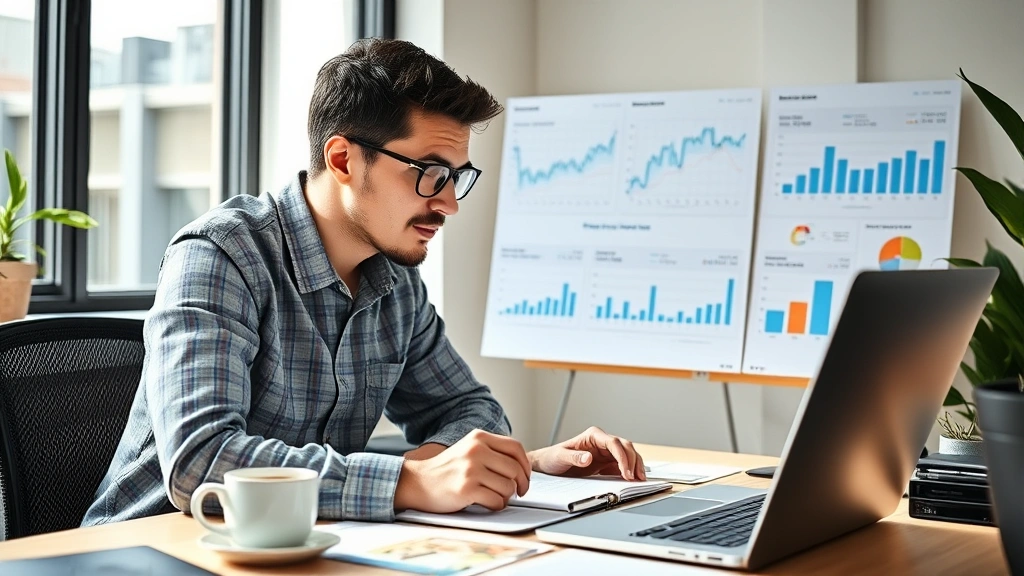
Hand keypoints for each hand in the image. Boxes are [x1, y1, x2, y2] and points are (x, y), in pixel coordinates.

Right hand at [394, 430, 530, 512]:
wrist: (418, 482)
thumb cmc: (447, 470)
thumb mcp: (469, 450)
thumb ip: (493, 452)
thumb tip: (522, 467)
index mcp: (478, 437)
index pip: (515, 448)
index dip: (525, 465)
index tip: (524, 477)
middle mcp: (476, 450)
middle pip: (515, 469)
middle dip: (520, 484)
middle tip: (517, 492)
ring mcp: (471, 469)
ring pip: (508, 487)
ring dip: (506, 497)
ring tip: (495, 496)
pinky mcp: (466, 489)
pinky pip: (497, 501)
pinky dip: (496, 506)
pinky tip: (487, 503)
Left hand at [528, 426, 645, 480]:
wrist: (549, 465)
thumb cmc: (553, 457)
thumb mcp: (560, 457)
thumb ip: (574, 457)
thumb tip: (588, 458)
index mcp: (593, 436)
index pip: (613, 443)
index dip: (622, 457)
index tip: (626, 472)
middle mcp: (602, 442)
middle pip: (625, 447)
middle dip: (633, 461)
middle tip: (635, 478)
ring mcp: (606, 452)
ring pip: (628, 454)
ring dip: (636, 465)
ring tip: (640, 479)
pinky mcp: (607, 463)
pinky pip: (623, 465)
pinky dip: (630, 471)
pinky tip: (634, 480)